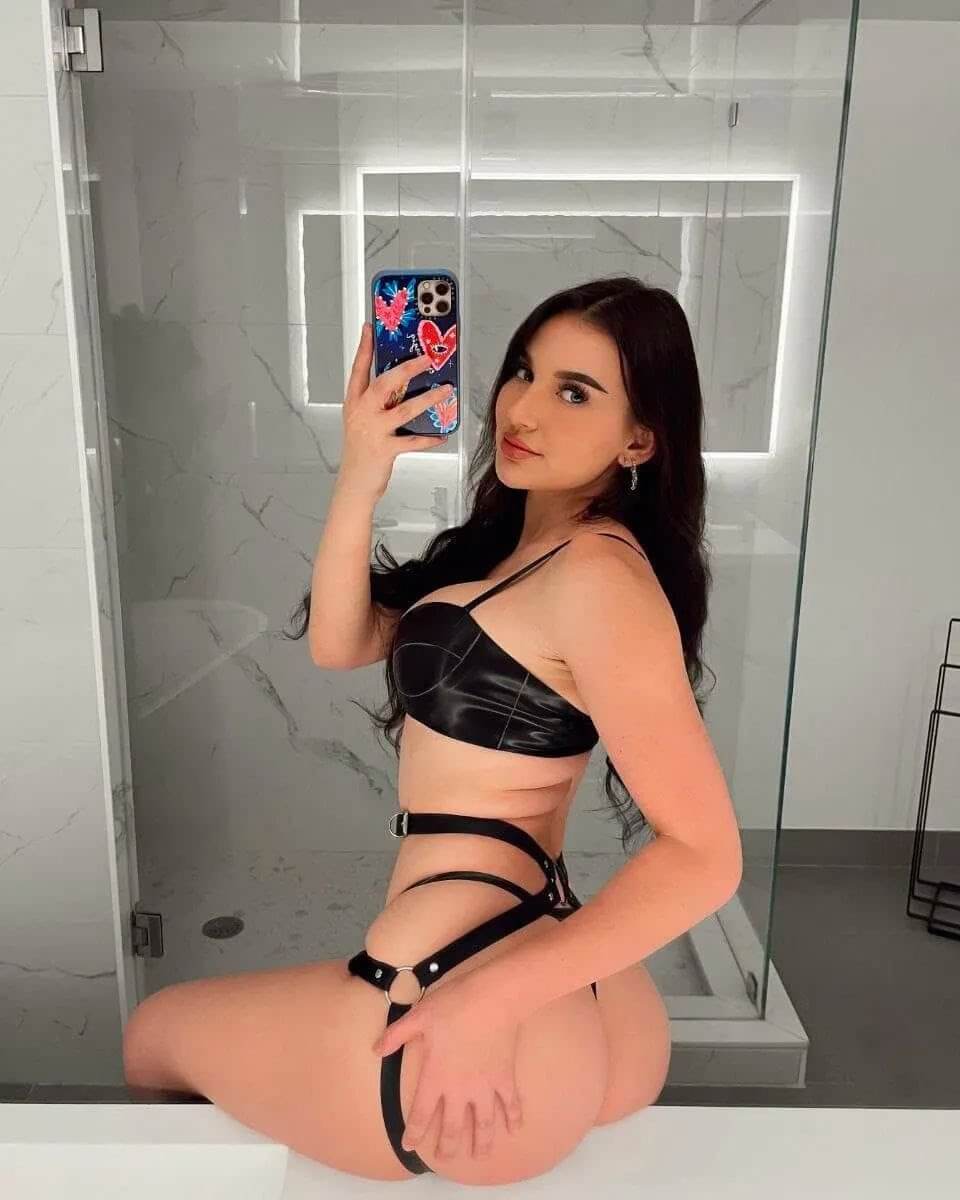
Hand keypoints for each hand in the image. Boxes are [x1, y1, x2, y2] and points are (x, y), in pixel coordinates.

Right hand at [338, 323, 454, 501]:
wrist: (354, 483)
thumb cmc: (360, 450)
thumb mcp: (361, 420)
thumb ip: (376, 402)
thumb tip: (401, 384)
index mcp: (354, 402)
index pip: (358, 369)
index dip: (364, 348)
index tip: (369, 328)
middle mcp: (362, 412)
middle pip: (384, 383)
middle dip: (407, 368)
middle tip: (427, 358)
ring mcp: (373, 430)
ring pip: (405, 409)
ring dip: (428, 399)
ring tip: (446, 391)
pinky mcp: (385, 449)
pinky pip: (413, 441)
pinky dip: (429, 438)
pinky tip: (442, 434)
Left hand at [372, 981, 523, 1159]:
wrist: (493, 998)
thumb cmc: (454, 1004)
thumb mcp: (418, 1016)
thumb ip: (396, 1035)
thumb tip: (375, 1049)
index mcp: (436, 1076)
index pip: (421, 1113)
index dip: (414, 1132)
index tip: (409, 1145)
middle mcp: (460, 1089)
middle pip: (453, 1127)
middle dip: (447, 1147)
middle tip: (444, 1157)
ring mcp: (484, 1086)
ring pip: (483, 1124)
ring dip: (481, 1142)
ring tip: (480, 1155)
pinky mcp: (504, 1078)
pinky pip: (511, 1104)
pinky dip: (514, 1117)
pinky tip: (514, 1129)